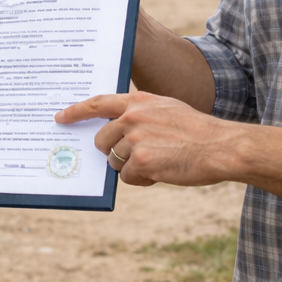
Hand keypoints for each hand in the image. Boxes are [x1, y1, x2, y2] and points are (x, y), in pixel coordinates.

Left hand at [55, 92, 240, 187]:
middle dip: (114, 152)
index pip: (98, 103)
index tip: (61, 117)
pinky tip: (164, 171)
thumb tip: (118, 130)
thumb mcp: (167, 109)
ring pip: (114, 161)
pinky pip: (128, 177)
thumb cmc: (197, 132)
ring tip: (160, 161)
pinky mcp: (142, 161)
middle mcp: (133, 117)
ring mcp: (136, 139)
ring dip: (132, 167)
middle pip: (102, 141)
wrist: (221, 147)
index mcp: (138, 101)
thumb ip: (141, 114)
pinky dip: (143, 179)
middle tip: (140, 155)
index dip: (76, 111)